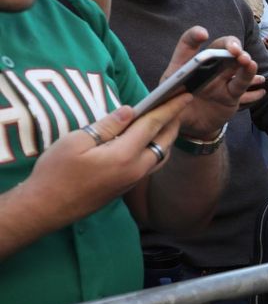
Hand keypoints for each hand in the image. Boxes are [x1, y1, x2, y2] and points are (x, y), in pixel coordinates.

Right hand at [23, 97, 190, 227]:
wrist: (47, 208)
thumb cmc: (56, 172)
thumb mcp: (76, 141)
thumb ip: (107, 126)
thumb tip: (130, 110)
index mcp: (124, 155)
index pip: (153, 125)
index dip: (170, 108)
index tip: (185, 95)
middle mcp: (135, 169)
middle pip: (164, 141)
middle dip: (174, 121)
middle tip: (180, 103)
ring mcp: (133, 180)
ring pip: (160, 155)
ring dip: (167, 136)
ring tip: (168, 119)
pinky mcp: (127, 186)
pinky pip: (152, 164)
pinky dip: (157, 148)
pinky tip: (150, 140)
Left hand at [165, 29, 258, 139]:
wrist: (189, 127)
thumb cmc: (174, 110)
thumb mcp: (164, 105)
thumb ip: (168, 103)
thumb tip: (178, 100)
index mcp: (184, 65)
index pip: (187, 44)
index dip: (194, 36)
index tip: (203, 34)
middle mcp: (205, 68)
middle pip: (220, 48)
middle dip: (229, 45)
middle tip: (234, 50)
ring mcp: (220, 80)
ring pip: (236, 66)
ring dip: (245, 63)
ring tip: (249, 63)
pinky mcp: (231, 95)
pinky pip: (243, 87)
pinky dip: (253, 84)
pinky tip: (261, 85)